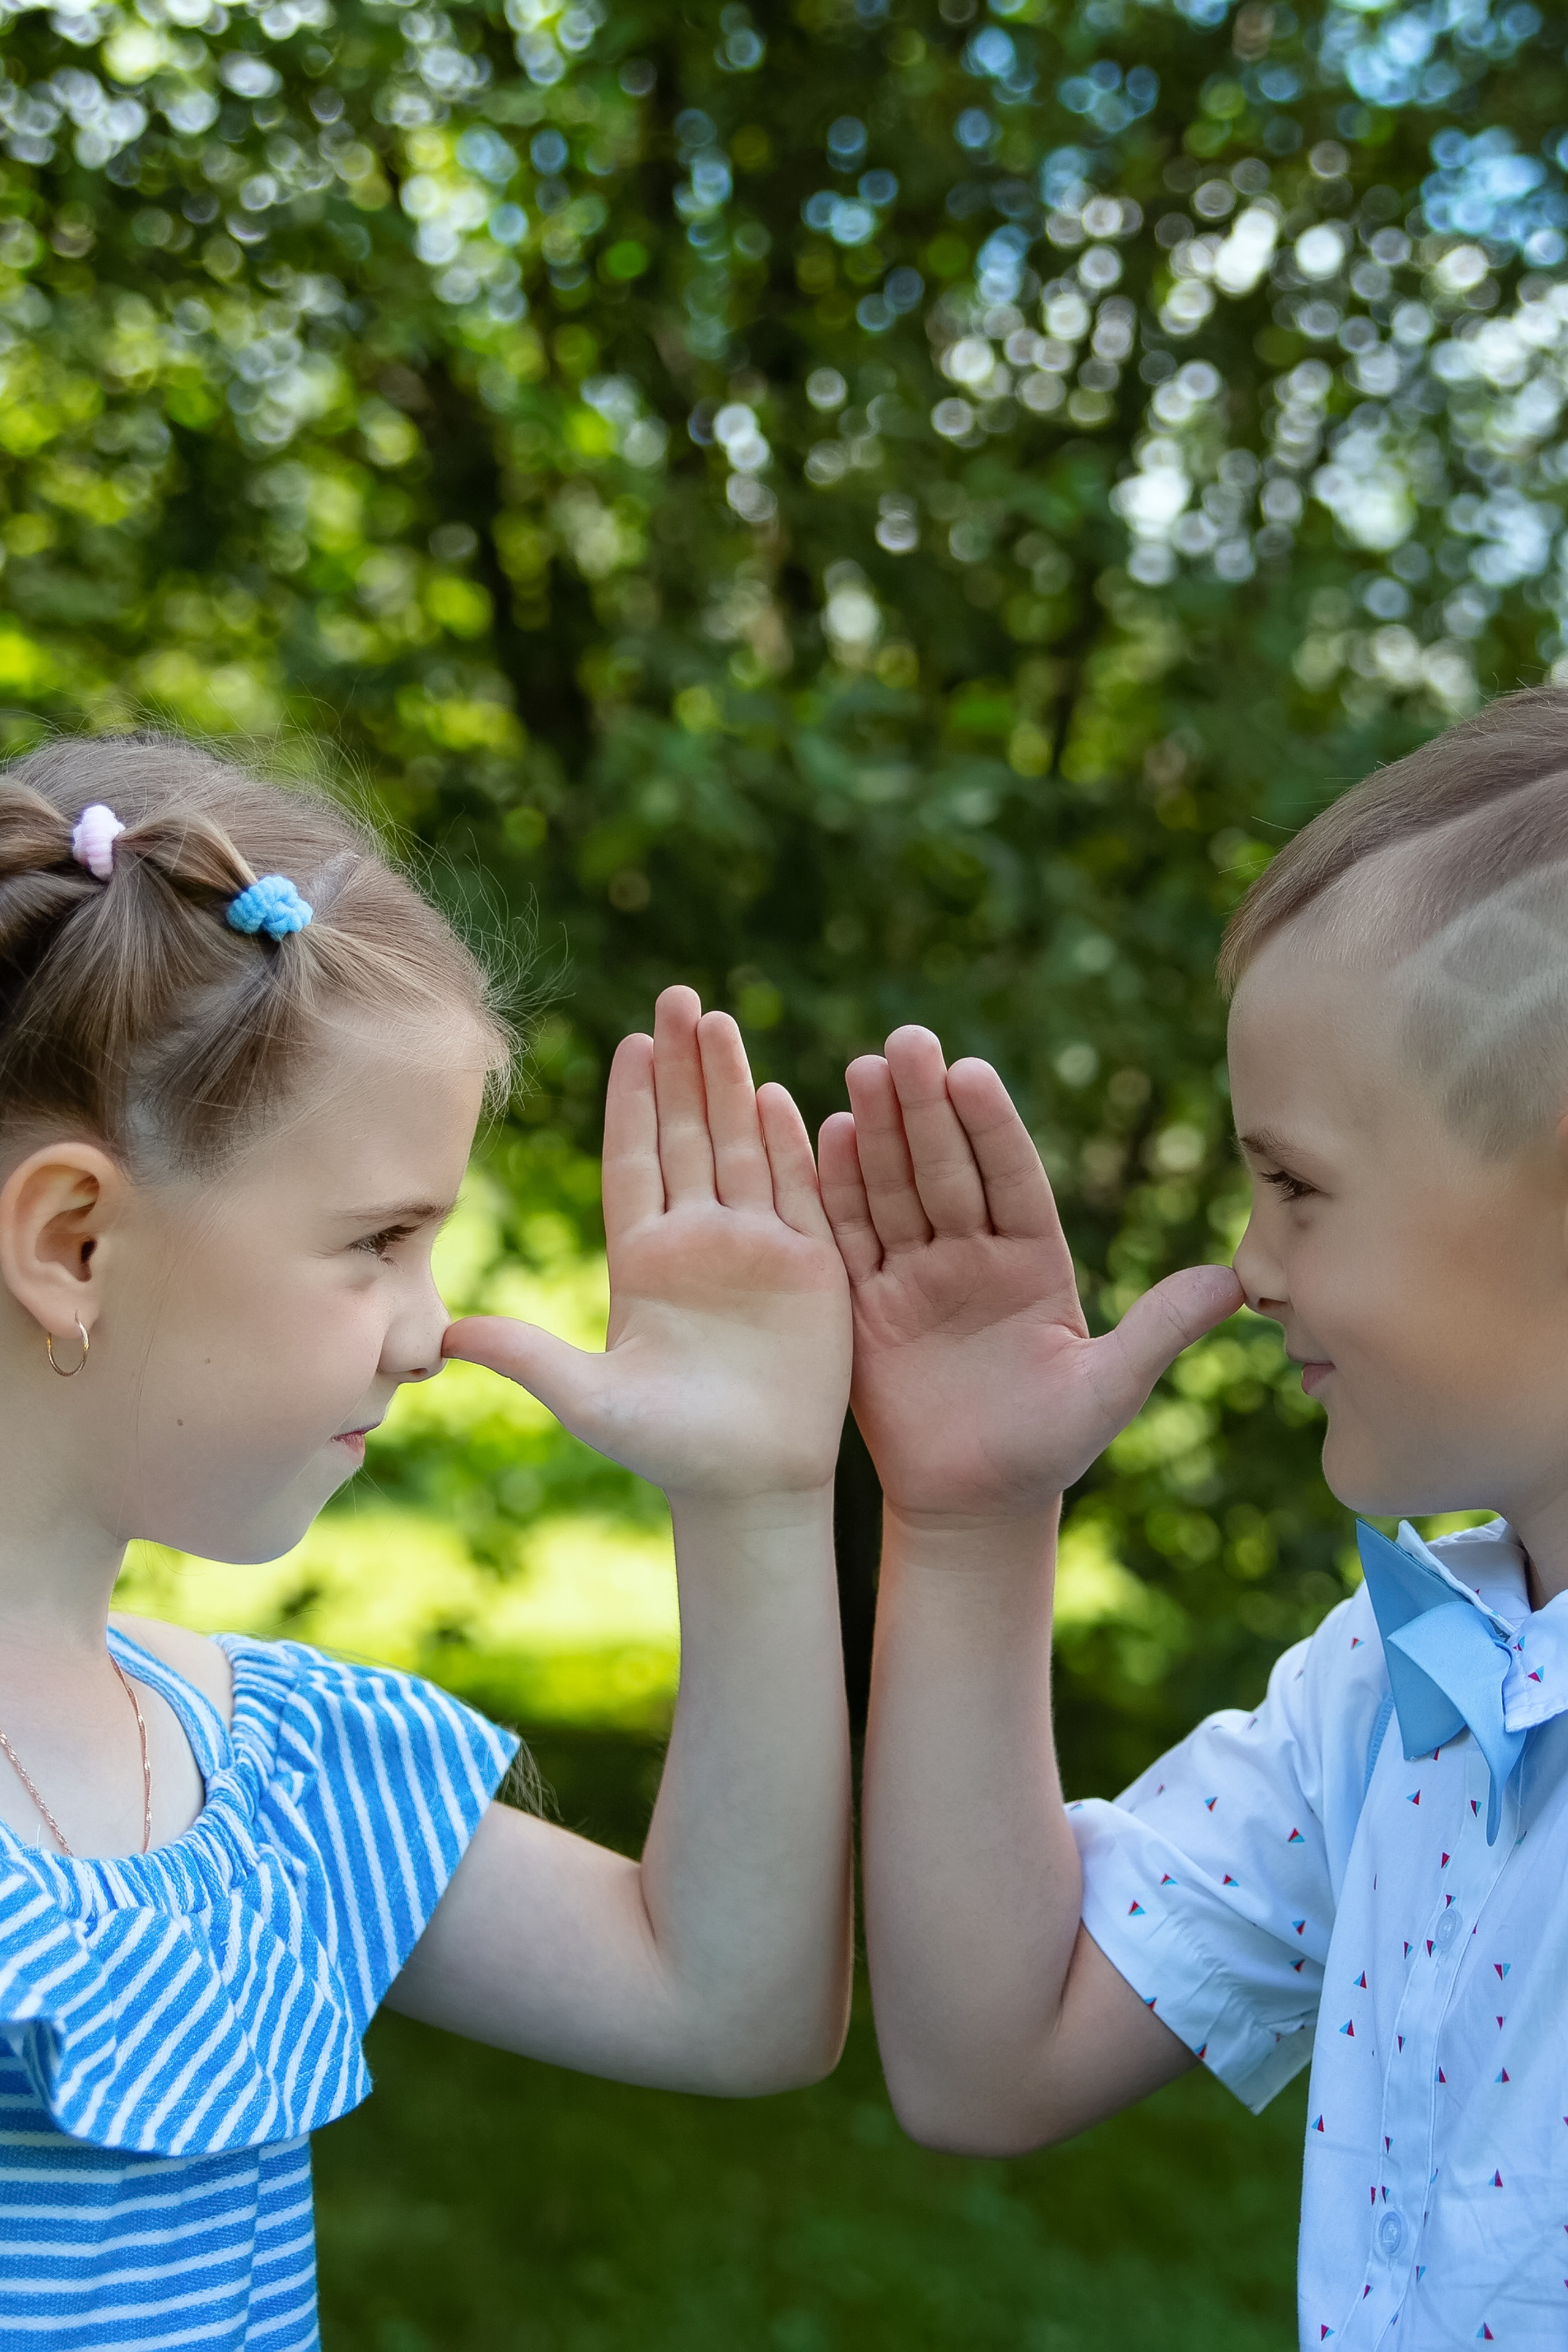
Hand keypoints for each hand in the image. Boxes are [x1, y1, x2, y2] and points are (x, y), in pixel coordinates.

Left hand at [445, 988, 851, 1504]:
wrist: (746, 1487)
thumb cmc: (665, 1448)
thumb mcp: (588, 1398)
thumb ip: (526, 1356)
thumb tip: (442, 1335)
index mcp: (644, 1259)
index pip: (636, 1160)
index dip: (633, 1102)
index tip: (629, 1042)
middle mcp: (700, 1241)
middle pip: (690, 1135)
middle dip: (684, 1067)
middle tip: (677, 996)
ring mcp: (758, 1249)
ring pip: (744, 1148)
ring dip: (733, 1086)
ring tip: (720, 1021)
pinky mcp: (811, 1270)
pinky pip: (800, 1195)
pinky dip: (789, 1147)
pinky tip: (780, 1096)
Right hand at [819, 1029, 1241, 1528]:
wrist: (974, 1506)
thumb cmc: (1050, 1448)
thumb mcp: (1112, 1388)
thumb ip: (1162, 1329)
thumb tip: (1239, 1280)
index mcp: (1034, 1260)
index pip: (1012, 1179)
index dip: (991, 1128)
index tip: (972, 1072)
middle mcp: (972, 1253)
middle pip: (946, 1168)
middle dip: (925, 1107)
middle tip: (907, 1042)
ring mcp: (916, 1274)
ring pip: (894, 1189)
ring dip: (878, 1130)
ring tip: (863, 1069)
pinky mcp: (867, 1303)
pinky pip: (852, 1236)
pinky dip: (838, 1188)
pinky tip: (827, 1133)